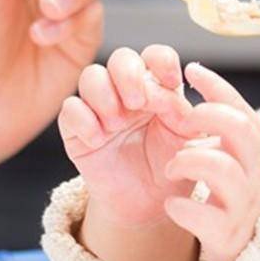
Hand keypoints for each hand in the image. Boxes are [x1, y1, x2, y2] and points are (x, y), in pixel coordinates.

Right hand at [59, 45, 193, 227]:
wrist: (149, 204)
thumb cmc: (172, 167)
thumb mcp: (189, 140)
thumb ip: (187, 114)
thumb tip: (175, 94)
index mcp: (158, 87)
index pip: (156, 56)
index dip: (162, 61)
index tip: (173, 83)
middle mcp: (127, 91)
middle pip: (121, 58)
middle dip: (129, 74)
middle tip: (138, 103)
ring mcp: (100, 108)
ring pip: (91, 75)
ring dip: (104, 95)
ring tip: (117, 123)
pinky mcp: (77, 129)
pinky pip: (70, 108)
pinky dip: (83, 119)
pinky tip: (98, 139)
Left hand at [163, 63, 259, 260]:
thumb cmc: (251, 207)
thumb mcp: (250, 166)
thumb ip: (232, 139)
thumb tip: (200, 101)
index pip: (242, 110)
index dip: (217, 87)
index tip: (192, 70)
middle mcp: (258, 175)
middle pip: (239, 128)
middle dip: (205, 116)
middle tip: (181, 121)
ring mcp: (246, 205)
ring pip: (219, 166)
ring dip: (186, 160)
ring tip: (172, 168)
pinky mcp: (229, 236)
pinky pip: (202, 215)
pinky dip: (181, 208)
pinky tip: (173, 205)